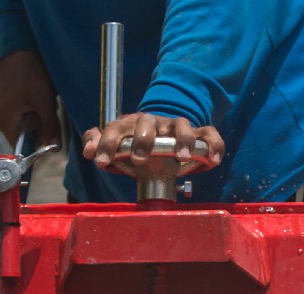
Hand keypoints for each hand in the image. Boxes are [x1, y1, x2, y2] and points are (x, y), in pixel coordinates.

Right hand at [0, 50, 60, 147]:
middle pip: (22, 137)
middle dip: (37, 127)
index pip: (21, 147)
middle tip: (43, 108)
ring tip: (36, 100)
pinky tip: (31, 99)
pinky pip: (17, 118)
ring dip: (34, 119)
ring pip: (21, 128)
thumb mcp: (44, 101)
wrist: (18, 50)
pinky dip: (28, 112)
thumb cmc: (30, 73)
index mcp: (1, 120)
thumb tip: (55, 149)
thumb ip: (50, 127)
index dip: (38, 143)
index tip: (48, 131)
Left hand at [84, 113, 223, 178]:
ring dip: (182, 138)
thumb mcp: (117, 146)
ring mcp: (176, 127)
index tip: (101, 161)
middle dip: (142, 139)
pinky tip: (214, 160)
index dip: (108, 143)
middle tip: (138, 159)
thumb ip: (99, 145)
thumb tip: (88, 150)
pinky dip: (214, 145)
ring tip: (181, 156)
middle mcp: (153, 123)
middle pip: (147, 122)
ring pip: (181, 124)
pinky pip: (210, 134)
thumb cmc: (137, 146)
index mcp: (131, 125)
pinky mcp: (198, 134)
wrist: (163, 137)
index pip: (116, 128)